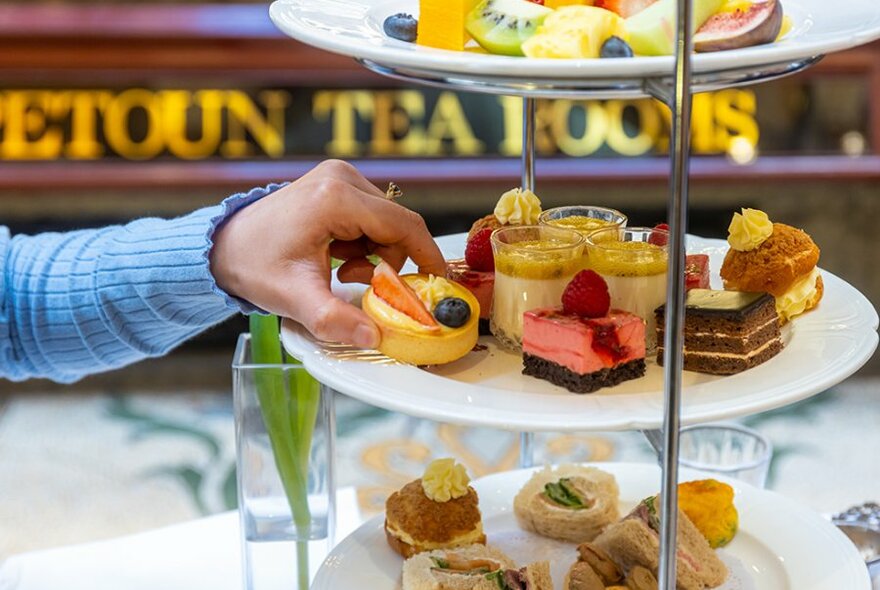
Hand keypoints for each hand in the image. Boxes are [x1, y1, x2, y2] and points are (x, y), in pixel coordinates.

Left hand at [210, 160, 445, 348]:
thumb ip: (335, 319)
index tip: (437, 282)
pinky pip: (372, 217)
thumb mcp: (295, 298)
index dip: (427, 255)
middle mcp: (342, 178)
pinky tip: (336, 254)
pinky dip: (363, 242)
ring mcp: (340, 177)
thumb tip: (375, 337)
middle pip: (397, 225)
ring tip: (340, 268)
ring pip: (387, 223)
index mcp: (336, 198)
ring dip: (373, 252)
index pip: (403, 225)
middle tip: (356, 281)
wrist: (223, 245)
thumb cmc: (253, 265)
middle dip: (388, 260)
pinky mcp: (337, 183)